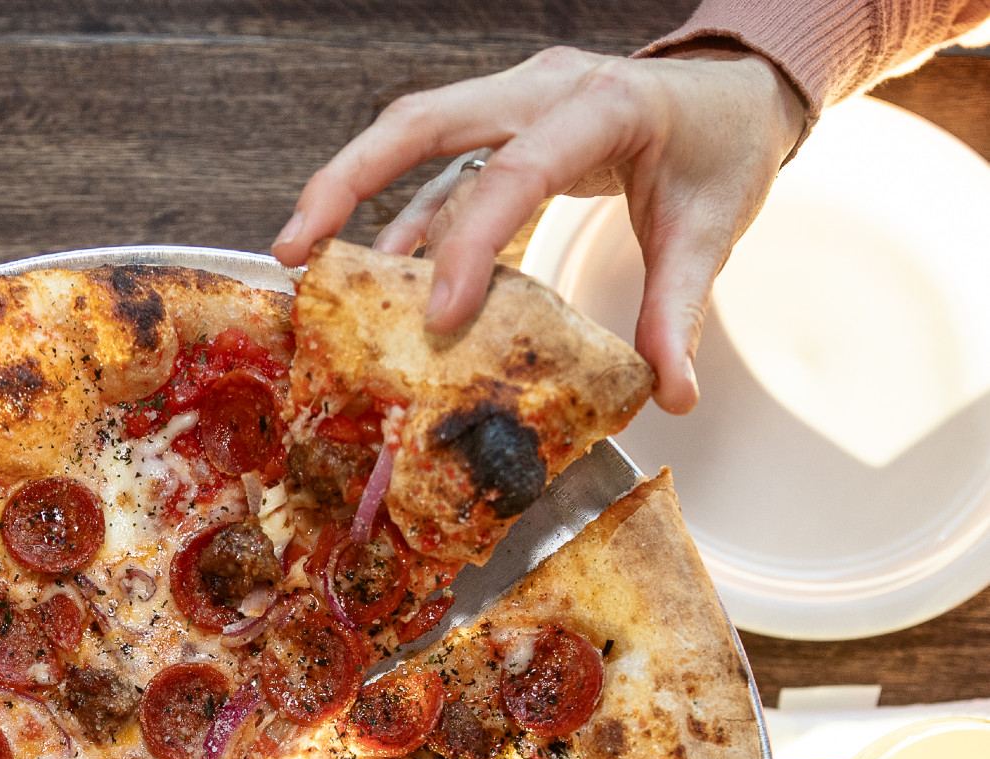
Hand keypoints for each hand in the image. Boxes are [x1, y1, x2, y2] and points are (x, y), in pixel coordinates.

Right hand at [272, 45, 806, 413]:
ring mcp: (514, 102)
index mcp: (604, 106)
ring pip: (413, 136)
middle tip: (293, 247)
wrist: (735, 90)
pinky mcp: (501, 128)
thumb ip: (679, 313)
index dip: (471, 243)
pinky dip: (402, 219)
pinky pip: (438, 170)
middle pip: (422, 120)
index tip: (441, 318)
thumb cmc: (721, 150)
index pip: (520, 169)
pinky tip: (376, 277)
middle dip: (348, 179)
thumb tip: (669, 397)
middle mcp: (543, 89)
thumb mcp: (709, 230)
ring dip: (354, 195)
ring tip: (305, 264)